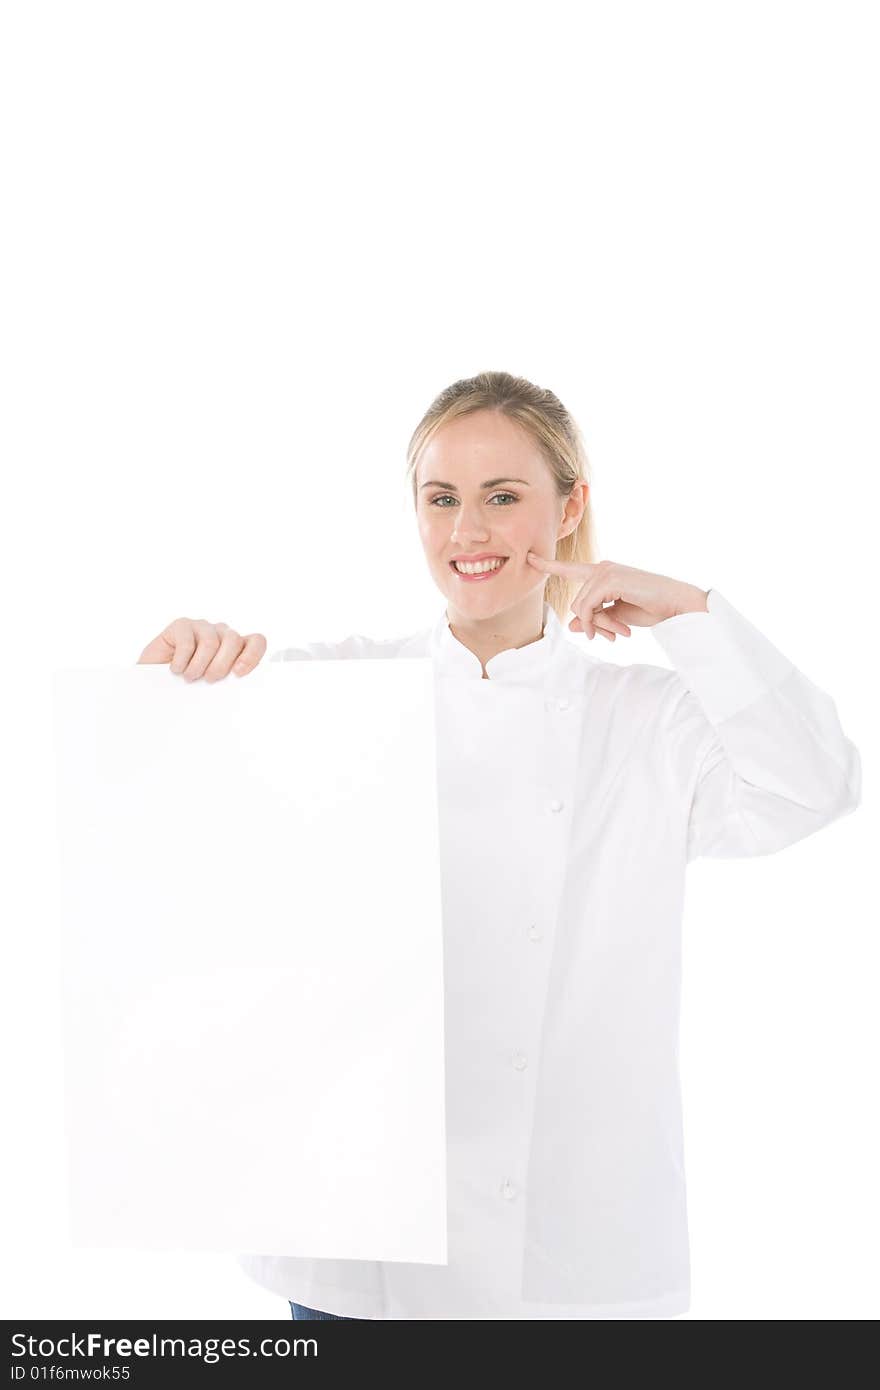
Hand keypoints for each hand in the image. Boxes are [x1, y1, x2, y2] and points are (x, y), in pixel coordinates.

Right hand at [137, 618, 266, 679]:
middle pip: (234, 640)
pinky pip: (187, 640)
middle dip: (222, 664)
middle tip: (210, 680)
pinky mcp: (181, 625)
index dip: (252, 655)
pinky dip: (182, 660)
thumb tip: (240, 688)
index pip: (256, 641)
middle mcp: (222, 634)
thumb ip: (229, 682)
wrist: (154, 687)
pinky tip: (175, 669)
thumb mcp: (213, 688)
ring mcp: (202, 627)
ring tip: (189, 678)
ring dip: (199, 665)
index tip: (239, 673)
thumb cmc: (188, 688)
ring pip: (211, 641)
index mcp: (236, 649)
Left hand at [525, 554, 707, 640]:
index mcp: (603, 573)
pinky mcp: (610, 579)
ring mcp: (606, 571)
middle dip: (590, 624)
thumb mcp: (616, 617)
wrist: (676, 605)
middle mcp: (602, 567)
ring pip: (580, 606)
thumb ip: (593, 618)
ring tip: (618, 634)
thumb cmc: (651, 608)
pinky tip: (613, 631)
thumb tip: (571, 626)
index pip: (570, 569)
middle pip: (576, 602)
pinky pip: (587, 606)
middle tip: (609, 637)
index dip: (549, 565)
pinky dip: (594, 622)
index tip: (530, 559)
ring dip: (596, 626)